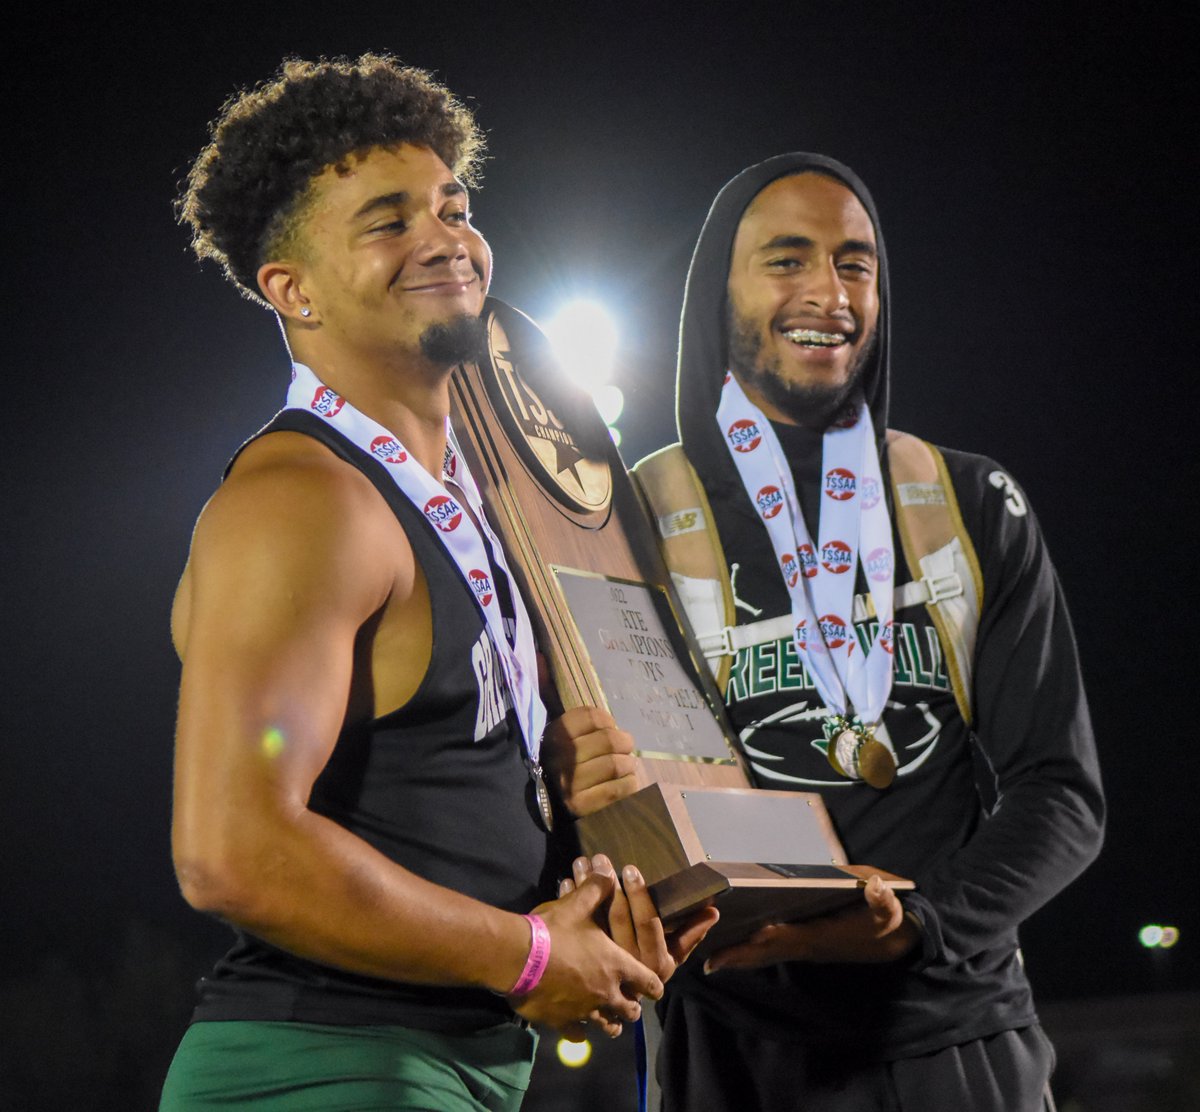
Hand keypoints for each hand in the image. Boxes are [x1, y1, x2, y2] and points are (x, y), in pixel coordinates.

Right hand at [509, 860, 663, 1037]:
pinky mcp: (563, 1022)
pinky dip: (581, 1031)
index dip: (653, 984)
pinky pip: (579, 1035)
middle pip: (631, 1010)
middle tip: (628, 1002)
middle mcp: (607, 993)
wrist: (519, 957)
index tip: (653, 986)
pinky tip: (578, 1027)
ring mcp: (586, 1011)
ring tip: (609, 1019)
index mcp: (617, 965)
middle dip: (632, 1007)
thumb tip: (607, 870)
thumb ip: (596, 888)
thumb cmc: (554, 930)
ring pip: (609, 1026)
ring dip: (611, 1022)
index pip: (649, 982)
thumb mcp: (577, 904)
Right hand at [542, 706, 638, 816]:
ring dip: (628, 764)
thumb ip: (585, 726)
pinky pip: (621, 787)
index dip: (607, 721)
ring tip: (626, 766)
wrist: (551, 807)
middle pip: (609, 739)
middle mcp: (560, 759)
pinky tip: (624, 783)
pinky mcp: (583, 806)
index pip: (591, 716)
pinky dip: (629, 783)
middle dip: (624, 742)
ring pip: (616, 764)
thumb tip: (615, 726)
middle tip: (626, 748)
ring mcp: (570, 784)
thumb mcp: (564, 740)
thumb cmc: (564, 767)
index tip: (609, 729)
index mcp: (554, 737)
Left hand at [560, 855, 719, 983]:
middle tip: (601, 858)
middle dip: (610, 884)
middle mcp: (631, 964)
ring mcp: (606, 966)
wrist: (618, 1004)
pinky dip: (569, 904)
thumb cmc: (651, 967)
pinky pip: (576, 930)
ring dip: (585, 889)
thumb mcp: (674, 955)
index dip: (640, 895)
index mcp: (656, 961)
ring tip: (581, 861)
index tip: (631, 869)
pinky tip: (565, 883)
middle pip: (619, 919)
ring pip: (595, 920)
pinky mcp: (584, 963)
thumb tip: (714, 911)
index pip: (648, 923)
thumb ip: (691, 933)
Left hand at [703, 875, 918, 972]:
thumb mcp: (888, 910)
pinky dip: (753, 951)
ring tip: (712, 958)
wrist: (890, 942)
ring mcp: (805, 948)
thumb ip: (882, 899)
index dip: (758, 943)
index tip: (732, 947)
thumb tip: (876, 885)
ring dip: (740, 957)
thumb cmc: (884, 922)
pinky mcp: (805, 944)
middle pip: (766, 954)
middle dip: (738, 958)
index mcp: (819, 935)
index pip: (783, 940)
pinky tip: (736, 947)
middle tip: (707, 963)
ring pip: (766, 955)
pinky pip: (773, 951)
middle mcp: (807, 945)